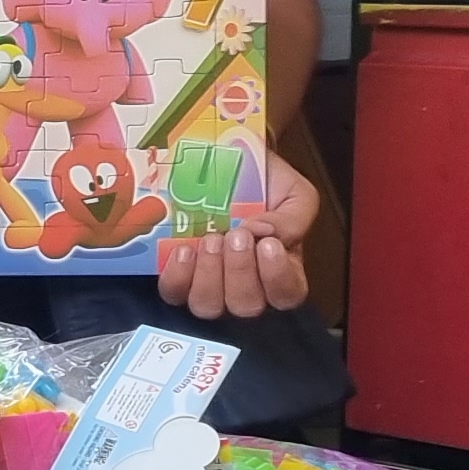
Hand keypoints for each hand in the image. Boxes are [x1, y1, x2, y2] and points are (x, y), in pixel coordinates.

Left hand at [156, 166, 319, 320]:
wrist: (220, 163)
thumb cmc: (260, 181)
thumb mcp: (293, 192)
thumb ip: (294, 218)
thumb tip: (267, 234)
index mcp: (279, 270)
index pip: (287, 295)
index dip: (277, 277)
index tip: (268, 244)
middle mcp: (244, 286)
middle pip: (246, 306)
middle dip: (240, 271)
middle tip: (236, 236)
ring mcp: (207, 285)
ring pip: (209, 306)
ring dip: (210, 274)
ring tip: (210, 240)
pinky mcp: (176, 278)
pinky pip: (174, 293)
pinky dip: (179, 276)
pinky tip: (183, 250)